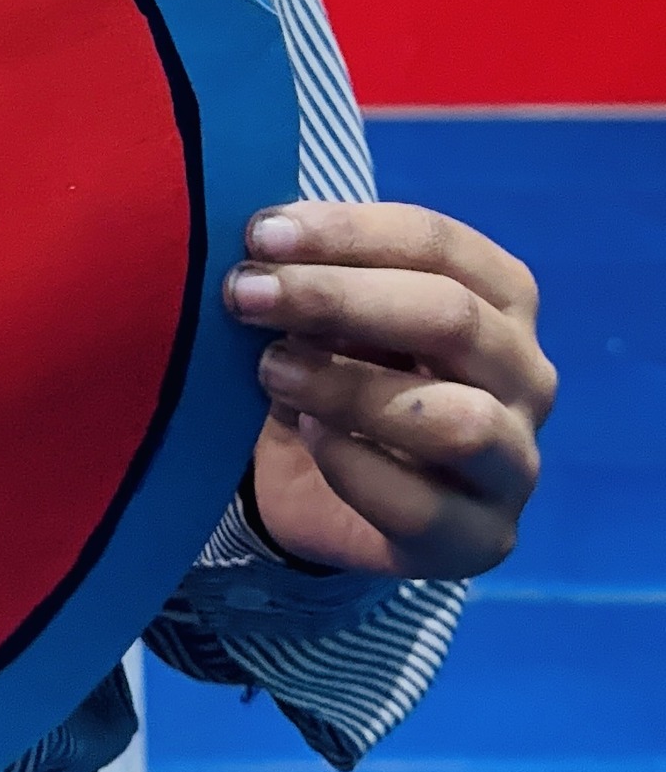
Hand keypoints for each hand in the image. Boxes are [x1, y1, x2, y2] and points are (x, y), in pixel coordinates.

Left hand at [225, 202, 555, 577]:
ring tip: (271, 370)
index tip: (262, 233)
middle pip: (451, 317)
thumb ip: (315, 271)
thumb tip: (267, 243)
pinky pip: (425, 508)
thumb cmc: (335, 363)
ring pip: (458, 419)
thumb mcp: (324, 309)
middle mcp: (524, 374)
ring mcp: (514, 462)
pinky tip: (306, 437)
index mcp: (499, 295)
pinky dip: (352, 466)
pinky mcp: (482, 539)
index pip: (439, 244)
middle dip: (337, 297)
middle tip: (246, 293)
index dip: (347, 232)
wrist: (319, 482)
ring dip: (348, 387)